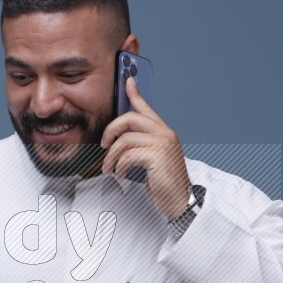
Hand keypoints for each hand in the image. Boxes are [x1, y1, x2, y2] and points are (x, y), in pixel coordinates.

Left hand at [100, 74, 190, 220]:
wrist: (178, 201)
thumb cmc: (165, 183)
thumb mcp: (153, 159)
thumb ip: (142, 145)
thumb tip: (121, 140)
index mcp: (164, 132)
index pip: (147, 108)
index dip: (135, 94)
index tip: (127, 81)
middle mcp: (165, 134)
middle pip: (130, 118)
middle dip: (111, 130)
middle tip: (104, 145)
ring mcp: (162, 144)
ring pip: (125, 140)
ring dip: (112, 156)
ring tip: (110, 168)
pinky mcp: (157, 156)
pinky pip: (128, 155)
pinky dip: (120, 166)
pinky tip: (121, 175)